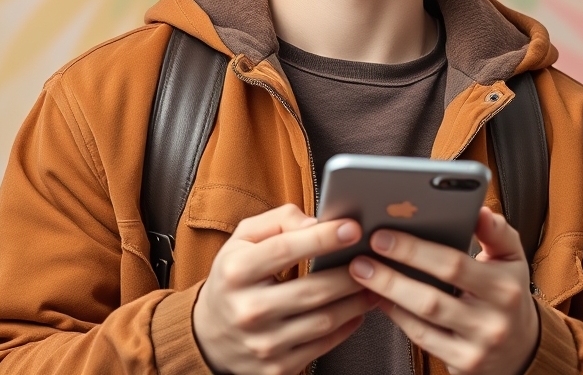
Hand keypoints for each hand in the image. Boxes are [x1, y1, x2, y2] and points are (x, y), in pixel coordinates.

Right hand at [193, 203, 378, 374]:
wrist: (209, 334)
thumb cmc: (234, 278)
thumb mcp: (243, 239)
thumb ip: (279, 221)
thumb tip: (316, 223)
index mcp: (236, 272)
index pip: (285, 250)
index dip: (323, 238)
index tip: (353, 228)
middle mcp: (247, 310)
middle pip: (313, 290)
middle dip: (351, 274)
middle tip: (373, 261)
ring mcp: (263, 343)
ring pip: (324, 320)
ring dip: (356, 301)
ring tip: (373, 285)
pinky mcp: (276, 367)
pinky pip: (323, 346)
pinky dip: (346, 327)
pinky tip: (356, 311)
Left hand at [348, 207, 538, 374]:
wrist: (521, 349)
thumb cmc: (508, 295)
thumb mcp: (513, 260)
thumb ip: (497, 233)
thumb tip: (480, 211)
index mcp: (505, 287)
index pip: (455, 264)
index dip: (416, 249)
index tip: (385, 232)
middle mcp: (492, 320)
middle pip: (433, 295)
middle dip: (393, 271)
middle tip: (364, 252)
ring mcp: (476, 346)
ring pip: (423, 317)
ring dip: (388, 292)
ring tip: (363, 271)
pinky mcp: (461, 363)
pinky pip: (421, 337)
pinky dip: (397, 315)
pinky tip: (380, 297)